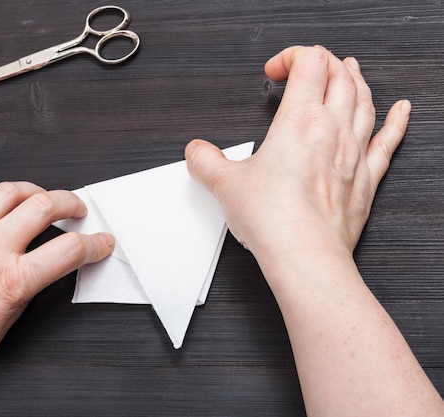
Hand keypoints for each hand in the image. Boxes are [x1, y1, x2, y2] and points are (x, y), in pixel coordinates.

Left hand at [0, 182, 112, 385]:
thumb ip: (19, 303)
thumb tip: (33, 283)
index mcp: (9, 282)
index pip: (69, 251)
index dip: (96, 245)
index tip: (102, 243)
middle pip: (47, 205)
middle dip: (74, 204)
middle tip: (81, 213)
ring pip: (15, 191)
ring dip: (41, 190)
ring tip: (49, 200)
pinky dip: (7, 199)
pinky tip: (9, 209)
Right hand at [185, 46, 443, 415]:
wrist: (305, 257)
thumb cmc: (274, 220)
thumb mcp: (225, 185)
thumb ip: (205, 162)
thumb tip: (197, 153)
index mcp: (301, 121)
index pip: (309, 63)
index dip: (291, 57)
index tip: (274, 73)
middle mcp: (333, 130)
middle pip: (340, 75)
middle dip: (322, 64)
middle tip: (304, 71)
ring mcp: (354, 154)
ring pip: (365, 100)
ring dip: (356, 80)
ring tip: (348, 72)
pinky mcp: (366, 180)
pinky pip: (388, 141)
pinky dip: (397, 121)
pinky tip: (402, 111)